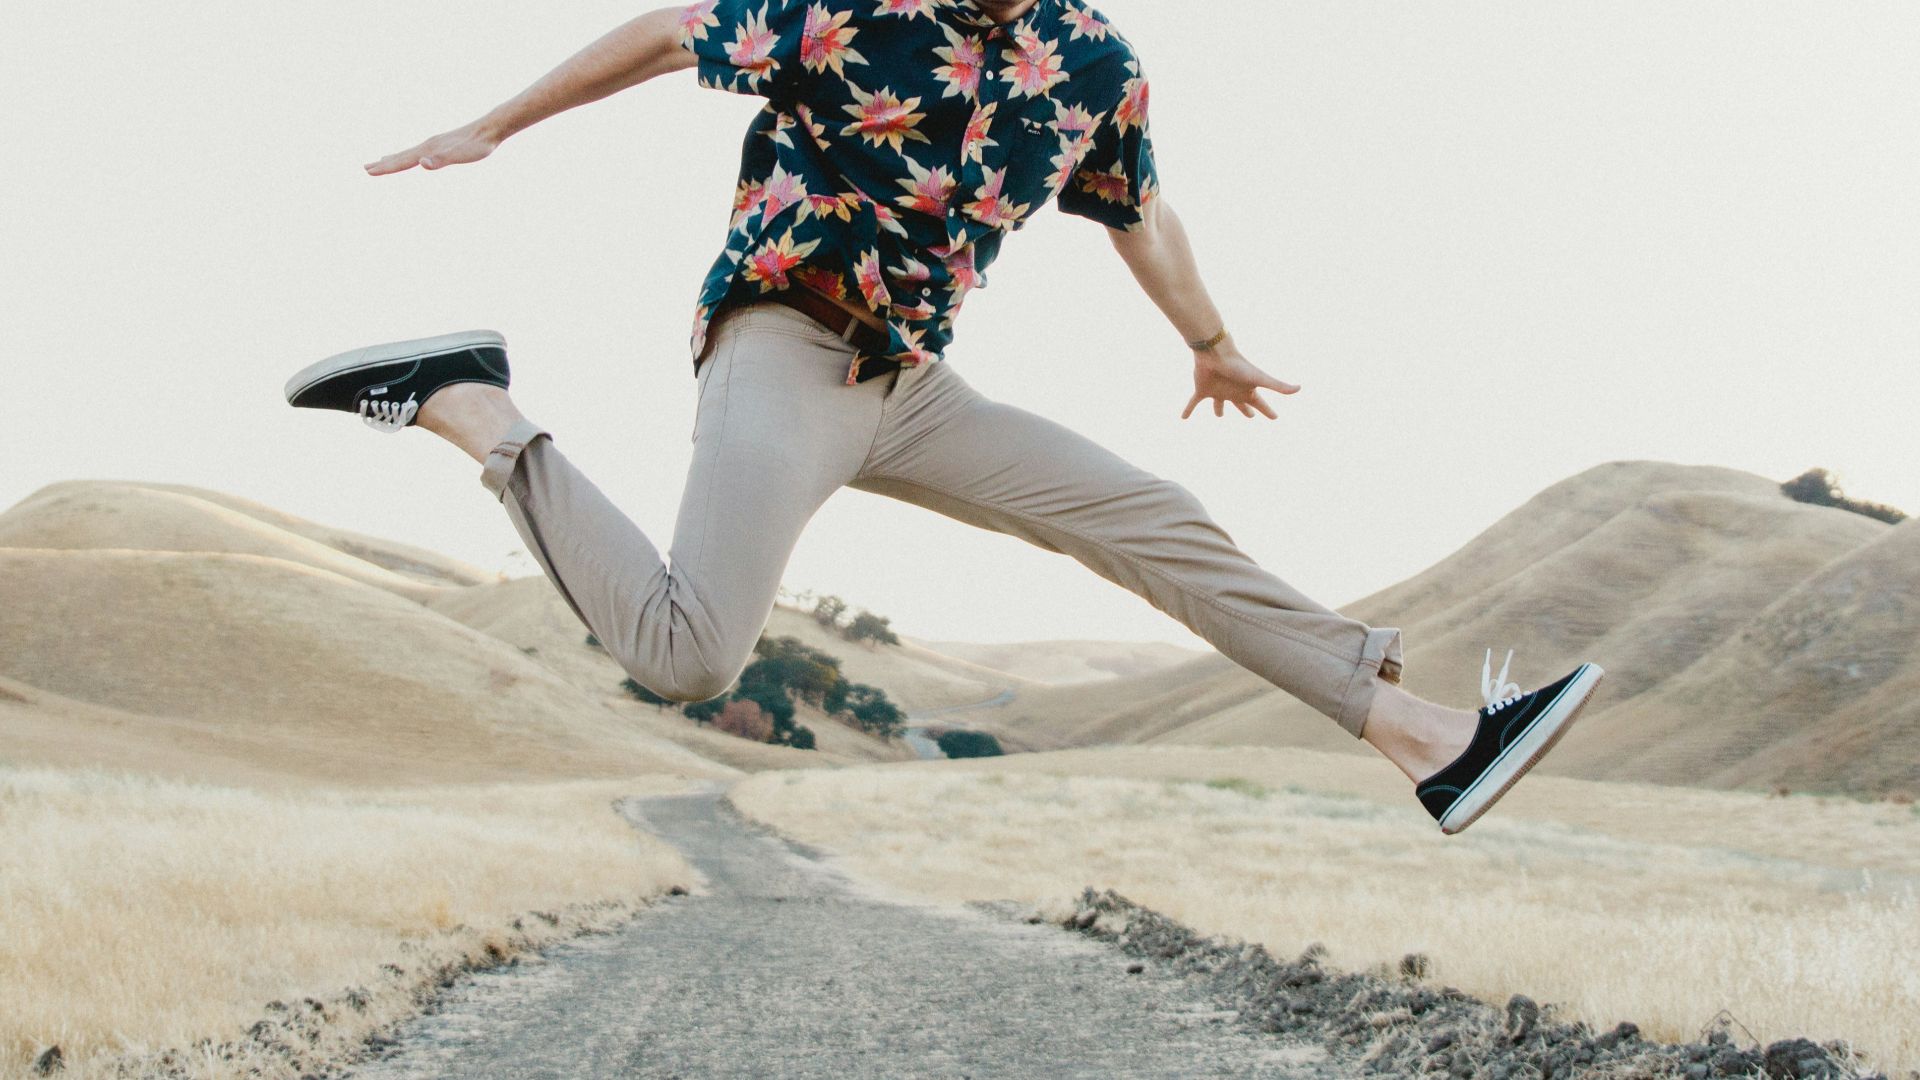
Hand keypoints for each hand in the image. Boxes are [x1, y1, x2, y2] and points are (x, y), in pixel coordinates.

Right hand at [364, 120, 500, 175]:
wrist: (489, 129)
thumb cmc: (477, 146)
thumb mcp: (460, 156)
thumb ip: (441, 160)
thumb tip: (421, 163)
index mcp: (429, 150)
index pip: (403, 161)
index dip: (386, 168)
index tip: (369, 172)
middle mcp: (428, 146)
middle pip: (401, 156)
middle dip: (384, 164)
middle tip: (366, 169)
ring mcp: (434, 144)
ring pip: (408, 153)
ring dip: (393, 158)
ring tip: (380, 161)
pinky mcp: (442, 145)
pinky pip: (419, 152)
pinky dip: (409, 155)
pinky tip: (413, 157)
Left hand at [1181, 341, 1300, 419]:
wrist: (1215, 353)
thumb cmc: (1239, 365)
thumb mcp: (1260, 378)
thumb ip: (1278, 385)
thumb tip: (1300, 388)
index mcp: (1247, 391)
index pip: (1261, 405)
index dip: (1268, 412)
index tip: (1275, 418)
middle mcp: (1232, 392)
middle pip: (1241, 405)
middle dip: (1246, 411)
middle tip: (1250, 417)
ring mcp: (1217, 391)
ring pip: (1219, 404)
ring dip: (1219, 410)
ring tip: (1219, 416)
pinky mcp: (1201, 390)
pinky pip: (1193, 402)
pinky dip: (1188, 409)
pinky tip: (1182, 418)